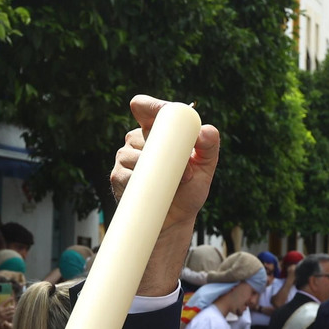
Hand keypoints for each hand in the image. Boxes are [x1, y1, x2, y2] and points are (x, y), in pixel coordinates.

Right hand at [110, 95, 220, 232]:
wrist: (173, 222)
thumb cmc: (188, 191)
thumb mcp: (206, 167)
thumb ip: (210, 146)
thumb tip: (206, 131)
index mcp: (158, 131)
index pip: (146, 108)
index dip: (148, 105)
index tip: (153, 110)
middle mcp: (138, 140)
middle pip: (144, 132)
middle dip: (166, 149)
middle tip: (185, 171)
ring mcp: (125, 158)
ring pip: (134, 154)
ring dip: (156, 170)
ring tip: (172, 185)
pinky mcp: (117, 177)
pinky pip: (126, 173)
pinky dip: (142, 183)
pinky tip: (152, 192)